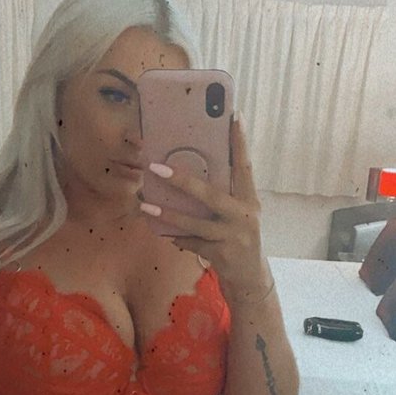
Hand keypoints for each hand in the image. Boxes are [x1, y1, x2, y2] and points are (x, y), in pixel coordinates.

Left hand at [139, 112, 271, 300]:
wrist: (250, 277)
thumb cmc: (239, 237)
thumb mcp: (238, 214)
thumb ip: (223, 195)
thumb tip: (189, 173)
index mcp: (250, 200)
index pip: (245, 166)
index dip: (240, 142)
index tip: (235, 117)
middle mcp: (244, 216)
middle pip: (210, 195)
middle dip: (182, 181)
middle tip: (156, 168)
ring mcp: (232, 236)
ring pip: (194, 223)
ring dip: (168, 215)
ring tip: (145, 205)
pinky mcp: (220, 254)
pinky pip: (191, 243)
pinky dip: (177, 237)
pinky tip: (163, 233)